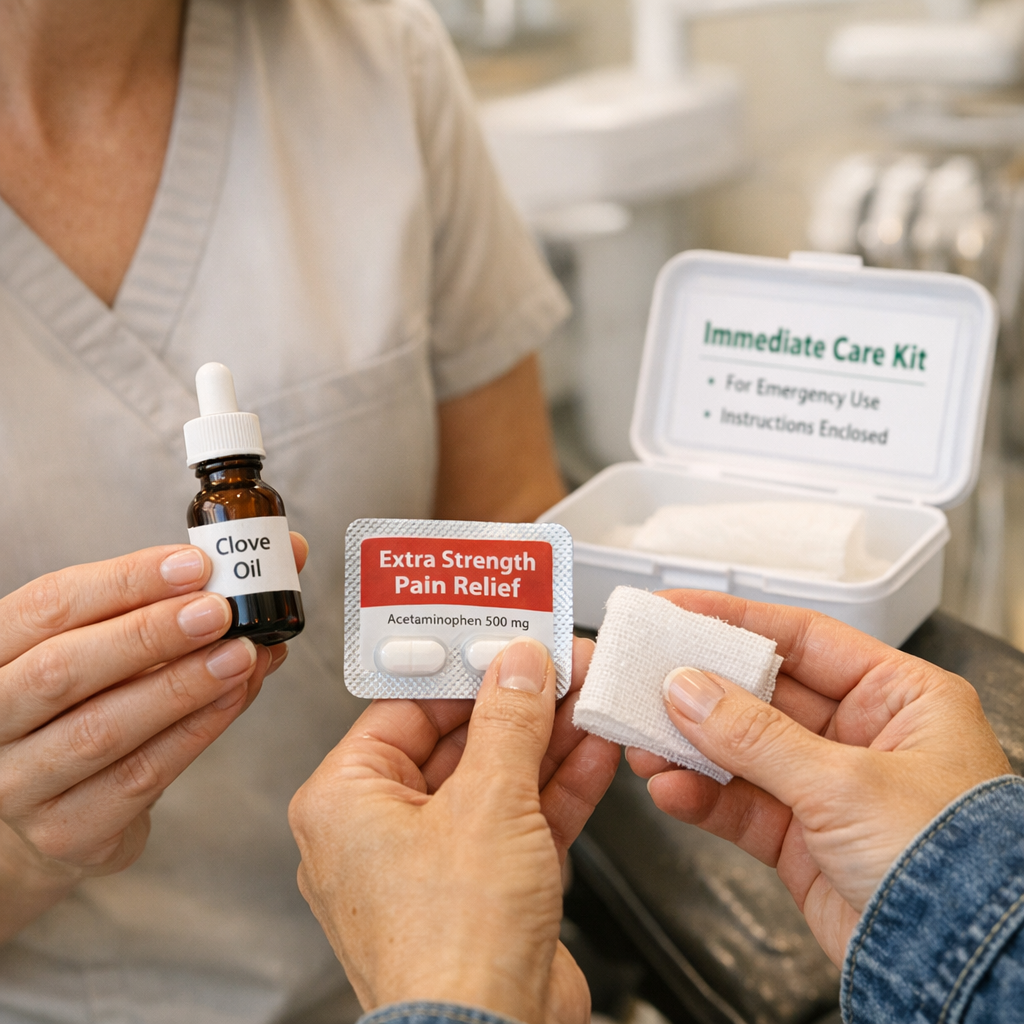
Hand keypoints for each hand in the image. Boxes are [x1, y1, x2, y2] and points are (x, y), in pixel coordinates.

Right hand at [0, 534, 307, 938]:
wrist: (56, 808)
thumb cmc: (93, 702)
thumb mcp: (118, 643)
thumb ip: (186, 598)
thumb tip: (287, 553)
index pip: (50, 605)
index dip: (125, 580)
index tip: (196, 564)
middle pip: (64, 669)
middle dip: (149, 634)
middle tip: (219, 610)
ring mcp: (19, 783)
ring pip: (101, 730)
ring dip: (182, 687)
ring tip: (243, 655)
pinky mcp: (65, 831)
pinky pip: (138, 778)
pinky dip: (194, 732)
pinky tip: (235, 698)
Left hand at [289, 636, 619, 1023]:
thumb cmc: (452, 951)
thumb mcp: (489, 802)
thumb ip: (508, 721)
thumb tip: (517, 666)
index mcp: (345, 801)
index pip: (405, 705)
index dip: (463, 667)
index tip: (506, 639)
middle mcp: (378, 832)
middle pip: (456, 740)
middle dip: (518, 705)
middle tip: (560, 667)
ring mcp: (432, 864)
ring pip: (494, 780)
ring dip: (546, 741)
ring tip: (588, 698)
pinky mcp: (481, 890)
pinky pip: (517, 821)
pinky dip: (556, 788)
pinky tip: (594, 751)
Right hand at [626, 591, 1010, 966]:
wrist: (964, 976)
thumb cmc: (957, 868)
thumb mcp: (846, 782)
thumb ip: (755, 735)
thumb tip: (689, 690)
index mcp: (900, 697)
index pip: (803, 638)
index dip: (735, 622)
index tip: (677, 610)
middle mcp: (865, 736)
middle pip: (763, 693)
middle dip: (701, 689)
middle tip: (646, 675)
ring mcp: (831, 789)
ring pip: (743, 751)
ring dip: (690, 746)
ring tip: (643, 737)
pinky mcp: (804, 840)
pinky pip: (740, 805)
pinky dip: (702, 797)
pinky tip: (670, 788)